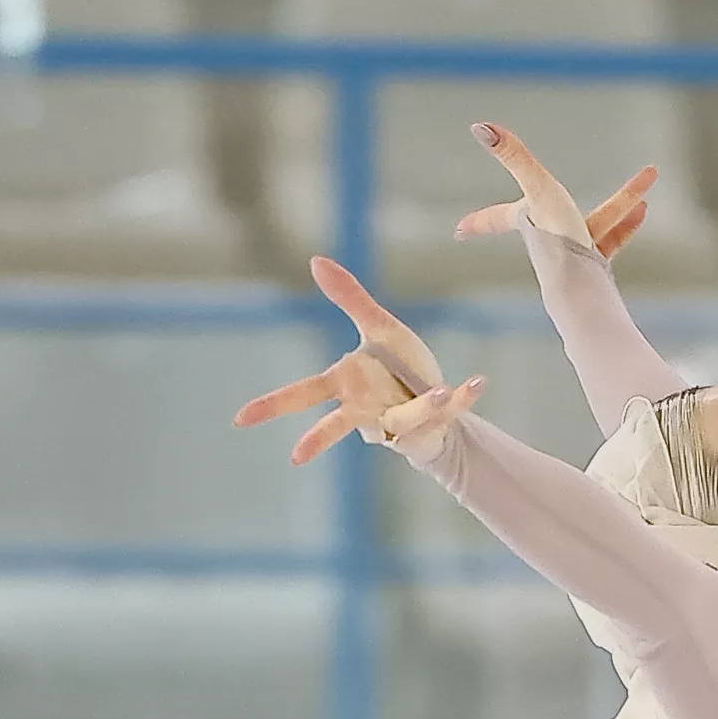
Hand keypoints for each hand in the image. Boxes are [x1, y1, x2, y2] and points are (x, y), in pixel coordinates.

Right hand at [233, 254, 484, 461]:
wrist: (437, 399)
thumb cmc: (399, 369)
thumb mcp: (377, 328)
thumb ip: (348, 297)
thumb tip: (315, 260)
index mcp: (348, 385)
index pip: (304, 392)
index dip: (272, 406)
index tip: (239, 420)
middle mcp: (367, 410)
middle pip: (336, 425)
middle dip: (318, 440)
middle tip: (294, 458)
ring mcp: (397, 422)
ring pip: (404, 419)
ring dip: (422, 407)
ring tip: (438, 391)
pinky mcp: (431, 424)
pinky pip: (448, 409)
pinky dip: (462, 397)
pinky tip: (478, 381)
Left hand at [453, 121, 657, 257]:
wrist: (581, 287)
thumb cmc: (555, 239)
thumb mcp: (537, 188)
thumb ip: (513, 156)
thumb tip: (479, 125)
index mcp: (528, 222)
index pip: (497, 217)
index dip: (479, 221)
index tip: (458, 231)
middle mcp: (545, 240)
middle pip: (546, 217)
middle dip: (547, 207)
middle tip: (544, 208)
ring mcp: (570, 254)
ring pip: (594, 224)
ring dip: (621, 203)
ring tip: (647, 183)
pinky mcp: (594, 267)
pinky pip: (611, 239)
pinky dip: (627, 223)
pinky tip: (644, 208)